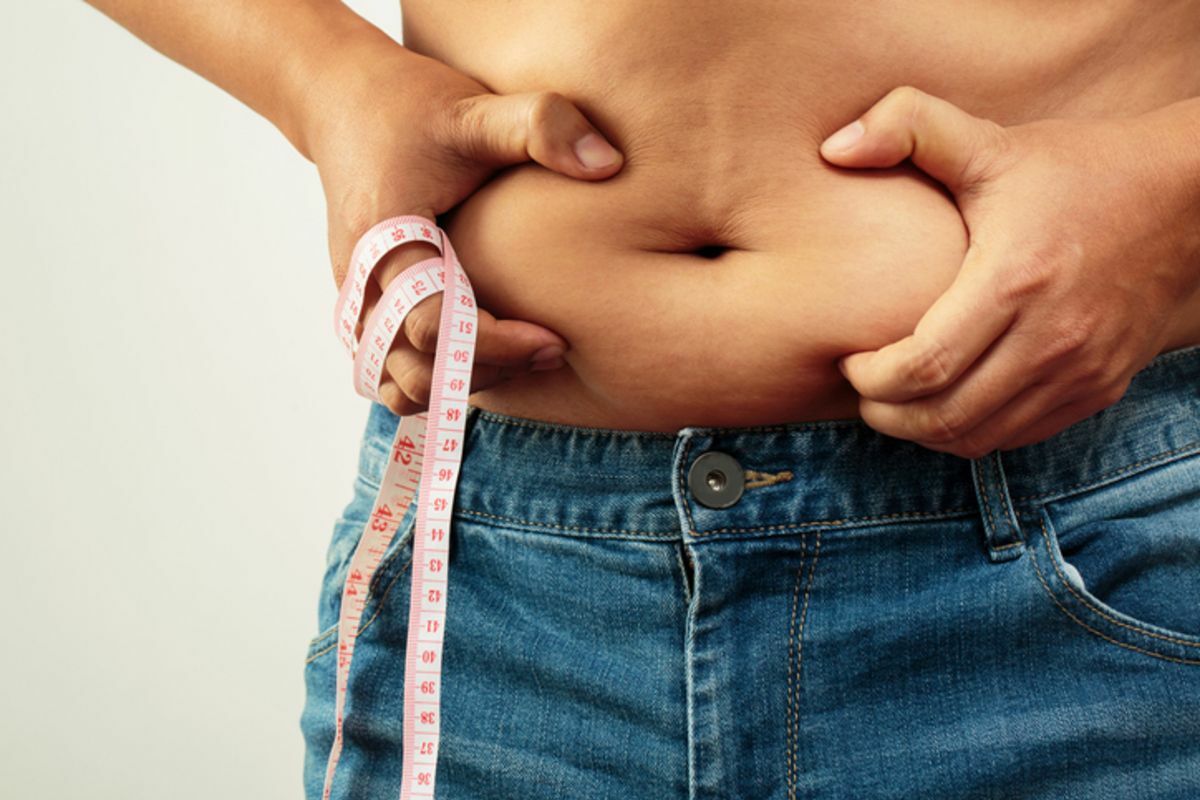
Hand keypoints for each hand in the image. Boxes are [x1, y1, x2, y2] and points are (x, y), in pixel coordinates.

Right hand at [300, 40, 624, 414]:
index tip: (554, 338)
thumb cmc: (411, 107)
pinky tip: (492, 353)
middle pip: (416, 371)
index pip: (432, 325)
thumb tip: (608, 164)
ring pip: (401, 385)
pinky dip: (439, 380)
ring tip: (524, 355)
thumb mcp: (475, 108)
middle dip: (490, 369)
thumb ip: (541, 125)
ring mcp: (359, 305)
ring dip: (464, 383)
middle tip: (554, 348)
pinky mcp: (368, 314)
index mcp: (382, 243)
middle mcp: (360, 285)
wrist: (346, 103)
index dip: (498, 343)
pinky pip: (394, 375)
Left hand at [818, 86, 1199, 457]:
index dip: (871, 378)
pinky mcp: (1101, 388)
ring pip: (981, 438)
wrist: (1187, 198)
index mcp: (1015, 281)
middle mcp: (1052, 338)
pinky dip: (973, 432)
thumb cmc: (1078, 170)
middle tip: (863, 392)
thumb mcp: (994, 141)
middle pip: (945, 416)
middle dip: (887, 414)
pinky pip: (1021, 437)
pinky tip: (949, 402)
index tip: (850, 359)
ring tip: (896, 401)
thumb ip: (910, 128)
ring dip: (925, 431)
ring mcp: (1081, 371)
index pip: (924, 366)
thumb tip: (833, 147)